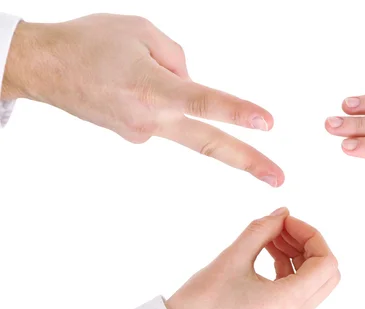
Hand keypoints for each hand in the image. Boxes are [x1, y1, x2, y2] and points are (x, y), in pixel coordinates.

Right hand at [2, 14, 283, 186]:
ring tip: (128, 71)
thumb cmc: (88, 43)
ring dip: (173, 93)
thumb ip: (178, 58)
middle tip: (278, 179)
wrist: (43, 69)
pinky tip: (130, 87)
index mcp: (151, 89)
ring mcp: (141, 134)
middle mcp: (148, 119)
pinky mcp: (135, 138)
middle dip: (246, 161)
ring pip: (180, 116)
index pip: (202, 102)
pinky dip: (158, 98)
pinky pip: (162, 114)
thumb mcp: (140, 31)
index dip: (236, 112)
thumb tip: (193, 84)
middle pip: (207, 142)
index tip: (267, 124)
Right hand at [165, 208, 340, 308]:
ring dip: (299, 255)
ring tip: (270, 238)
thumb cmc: (201, 302)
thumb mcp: (232, 258)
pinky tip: (267, 253)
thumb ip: (262, 230)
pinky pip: (298, 292)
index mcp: (288, 303)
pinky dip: (289, 269)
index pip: (326, 263)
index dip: (311, 235)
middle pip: (326, 274)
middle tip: (281, 228)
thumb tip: (282, 213)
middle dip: (309, 244)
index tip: (285, 222)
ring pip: (314, 282)